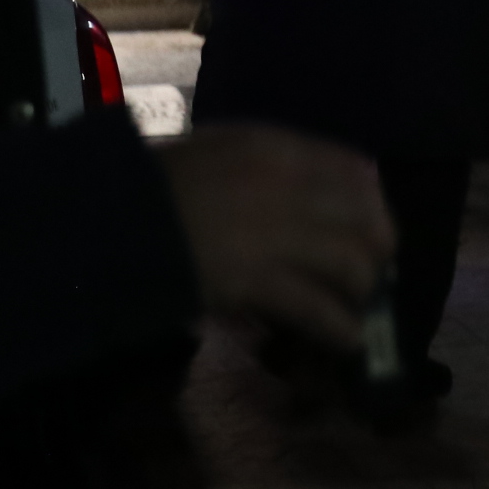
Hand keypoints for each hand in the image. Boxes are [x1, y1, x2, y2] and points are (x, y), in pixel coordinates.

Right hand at [156, 125, 393, 351]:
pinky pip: (319, 309)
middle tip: (366, 277)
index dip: (373, 206)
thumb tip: (322, 196)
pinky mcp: (255, 281)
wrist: (112, 218)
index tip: (368, 229)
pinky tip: (345, 340)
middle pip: (367, 222)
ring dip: (360, 294)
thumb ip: (273, 165)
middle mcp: (285, 185)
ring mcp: (273, 234)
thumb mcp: (222, 151)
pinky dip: (339, 329)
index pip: (357, 171)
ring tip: (354, 312)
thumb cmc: (160, 184)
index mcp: (275, 148)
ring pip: (353, 267)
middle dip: (376, 255)